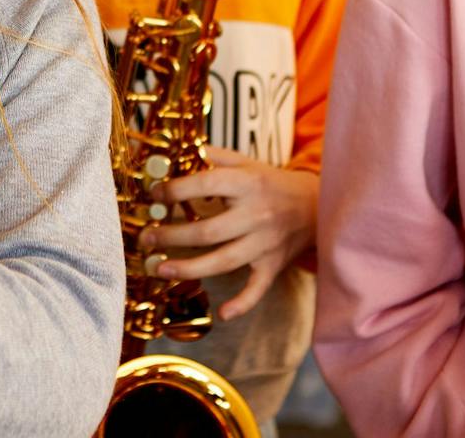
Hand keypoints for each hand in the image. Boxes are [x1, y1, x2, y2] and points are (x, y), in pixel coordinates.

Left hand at [138, 146, 318, 320]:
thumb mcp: (247, 162)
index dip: (175, 190)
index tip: (154, 195)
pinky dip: (242, 303)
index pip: (205, 185)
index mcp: (247, 184)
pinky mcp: (274, 265)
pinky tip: (223, 313)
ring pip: (224, 261)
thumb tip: (182, 151)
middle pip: (208, 231)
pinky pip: (258, 288)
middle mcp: (257, 214)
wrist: (318, 205)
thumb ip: (215, 157)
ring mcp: (266, 243)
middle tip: (146, 239)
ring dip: (189, 268)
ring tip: (160, 269)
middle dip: (171, 236)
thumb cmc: (272, 183)